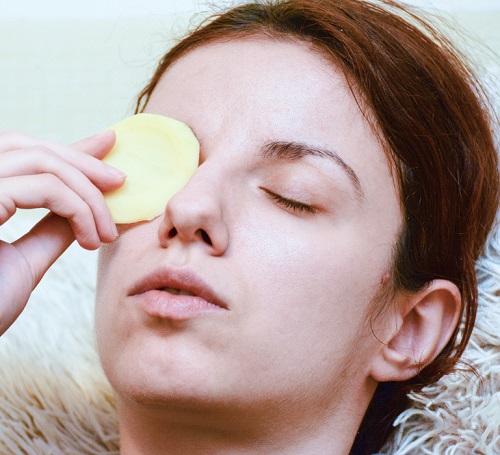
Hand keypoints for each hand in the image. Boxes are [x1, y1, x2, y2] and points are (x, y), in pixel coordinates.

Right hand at [0, 130, 124, 334]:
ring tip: (107, 229)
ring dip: (86, 193)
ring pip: (40, 162)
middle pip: (29, 148)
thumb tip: (82, 205)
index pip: (21, 153)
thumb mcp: (25, 259)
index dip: (68, 147)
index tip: (108, 143)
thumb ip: (51, 227)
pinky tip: (92, 239)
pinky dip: (78, 208)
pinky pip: (44, 188)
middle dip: (83, 164)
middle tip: (120, 181)